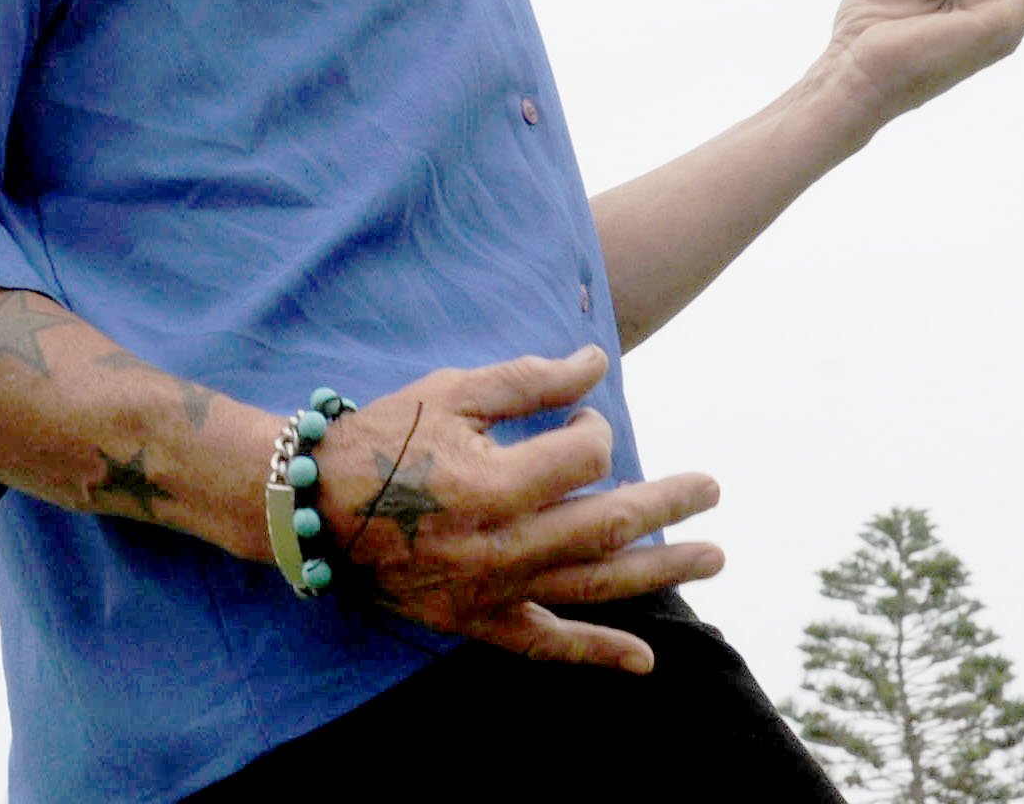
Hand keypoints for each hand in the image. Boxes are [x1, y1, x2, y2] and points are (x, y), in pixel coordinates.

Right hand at [316, 347, 722, 672]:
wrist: (309, 506)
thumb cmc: (380, 438)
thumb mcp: (451, 392)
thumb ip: (528, 380)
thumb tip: (596, 363)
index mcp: (494, 483)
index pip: (584, 456)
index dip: (594, 430)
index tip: (579, 419)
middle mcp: (502, 545)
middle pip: (609, 522)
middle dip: (668, 501)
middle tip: (712, 486)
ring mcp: (492, 590)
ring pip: (595, 584)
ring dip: (661, 570)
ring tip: (714, 556)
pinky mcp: (476, 621)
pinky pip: (546, 643)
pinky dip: (596, 652)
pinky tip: (643, 659)